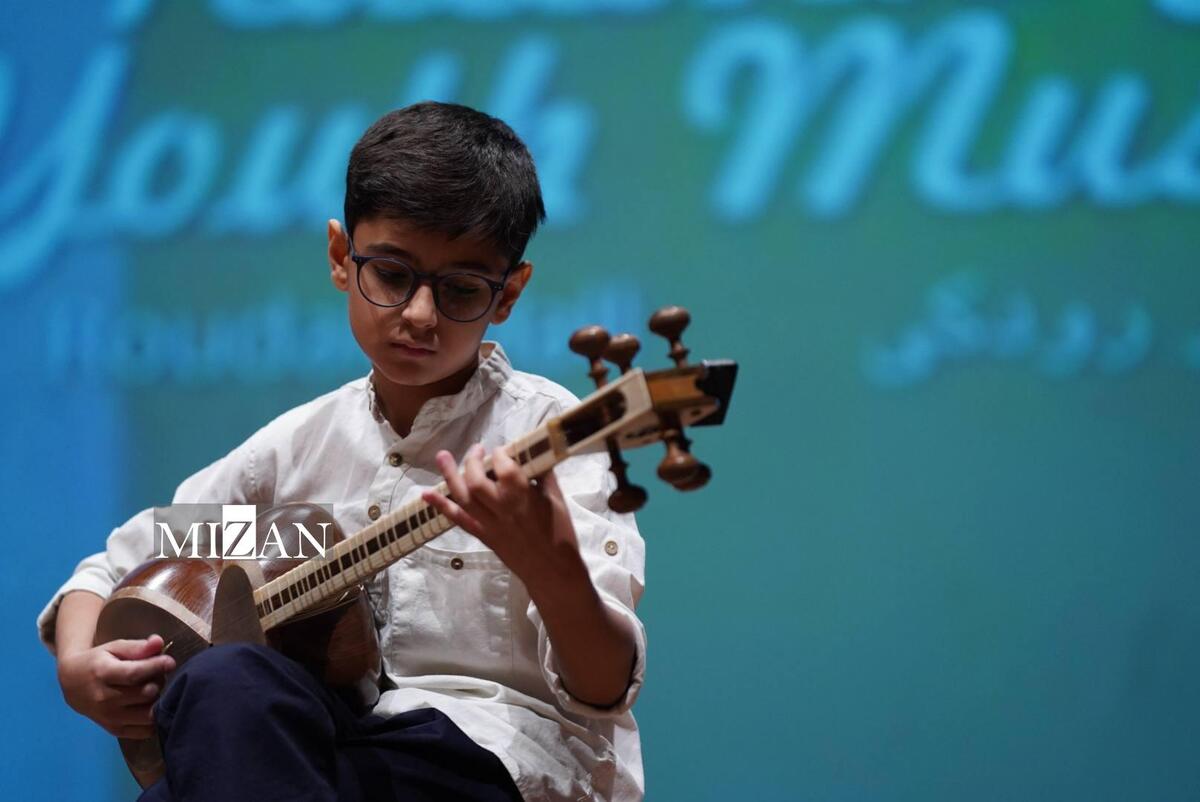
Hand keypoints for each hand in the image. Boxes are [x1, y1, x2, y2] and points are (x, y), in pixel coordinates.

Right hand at [57, 634, 175, 738]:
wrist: (72, 683)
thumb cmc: (98, 662)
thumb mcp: (115, 648)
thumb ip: (138, 647)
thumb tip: (159, 643)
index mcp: (103, 674)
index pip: (134, 674)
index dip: (157, 667)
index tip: (170, 662)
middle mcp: (104, 699)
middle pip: (146, 694)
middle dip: (158, 681)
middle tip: (158, 674)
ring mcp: (109, 718)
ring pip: (148, 714)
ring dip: (157, 701)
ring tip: (153, 689)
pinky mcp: (114, 730)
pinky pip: (145, 731)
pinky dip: (153, 719)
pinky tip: (149, 705)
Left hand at [421, 444, 584, 591]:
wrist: (552, 571)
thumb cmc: (560, 533)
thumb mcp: (557, 500)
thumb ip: (544, 476)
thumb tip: (535, 457)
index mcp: (523, 496)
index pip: (503, 466)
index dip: (499, 453)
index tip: (501, 450)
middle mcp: (501, 508)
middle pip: (477, 479)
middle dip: (473, 460)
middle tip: (478, 450)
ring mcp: (489, 523)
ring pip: (463, 496)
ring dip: (450, 475)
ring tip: (442, 456)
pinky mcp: (482, 535)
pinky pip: (458, 519)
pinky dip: (441, 506)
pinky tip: (426, 494)